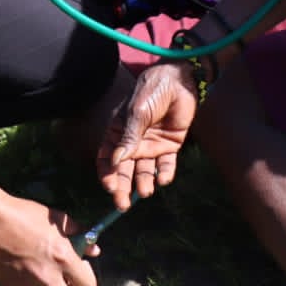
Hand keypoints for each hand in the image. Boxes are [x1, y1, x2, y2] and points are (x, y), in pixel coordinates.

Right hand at [98, 61, 198, 208]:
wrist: (179, 81)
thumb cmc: (152, 91)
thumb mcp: (137, 112)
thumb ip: (129, 137)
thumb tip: (116, 161)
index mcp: (118, 132)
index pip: (107, 158)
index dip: (106, 173)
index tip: (110, 186)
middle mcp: (133, 142)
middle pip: (124, 170)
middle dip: (122, 187)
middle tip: (123, 205)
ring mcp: (151, 145)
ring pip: (145, 170)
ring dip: (143, 182)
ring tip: (145, 191)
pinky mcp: (170, 145)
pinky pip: (166, 164)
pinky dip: (165, 173)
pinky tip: (164, 179)